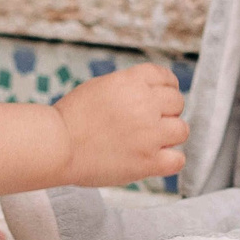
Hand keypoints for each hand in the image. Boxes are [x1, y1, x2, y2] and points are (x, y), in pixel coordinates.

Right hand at [54, 63, 187, 188]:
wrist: (57, 146)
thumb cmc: (71, 118)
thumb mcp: (100, 87)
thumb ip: (128, 88)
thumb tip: (150, 94)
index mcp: (132, 82)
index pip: (165, 77)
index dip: (167, 87)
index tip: (164, 96)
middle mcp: (145, 104)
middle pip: (177, 103)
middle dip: (166, 111)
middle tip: (150, 122)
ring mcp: (149, 134)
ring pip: (181, 130)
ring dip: (169, 135)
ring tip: (151, 141)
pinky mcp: (148, 162)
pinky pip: (178, 160)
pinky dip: (170, 160)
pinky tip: (156, 160)